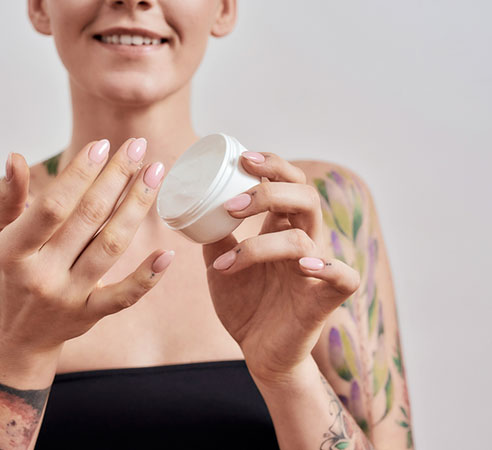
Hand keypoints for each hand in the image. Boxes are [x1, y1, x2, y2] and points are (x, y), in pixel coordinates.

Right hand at [0, 138, 172, 367]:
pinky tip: (167, 253)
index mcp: (13, 252)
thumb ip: (7, 198)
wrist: (11, 339)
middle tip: (138, 146)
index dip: (79, 174)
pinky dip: (147, 277)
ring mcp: (68, 296)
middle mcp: (41, 275)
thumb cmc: (3, 277)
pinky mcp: (90, 314)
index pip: (52, 206)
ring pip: (110, 247)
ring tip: (155, 174)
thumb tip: (16, 157)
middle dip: (117, 178)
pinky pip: (124, 297)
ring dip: (136, 207)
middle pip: (88, 219)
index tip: (102, 146)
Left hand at [202, 152, 359, 385]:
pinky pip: (344, 276)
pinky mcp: (325, 299)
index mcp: (282, 228)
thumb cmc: (246, 305)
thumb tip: (195, 207)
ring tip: (225, 262)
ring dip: (260, 245)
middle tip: (232, 204)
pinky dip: (328, 266)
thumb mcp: (220, 265)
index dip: (272, 165)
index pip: (288, 182)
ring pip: (304, 237)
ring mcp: (316, 269)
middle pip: (304, 197)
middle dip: (270, 191)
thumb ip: (215, 237)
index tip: (242, 158)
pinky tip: (304, 264)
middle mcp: (304, 242)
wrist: (259, 353)